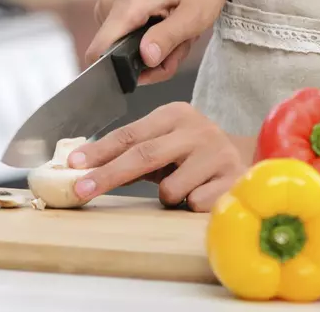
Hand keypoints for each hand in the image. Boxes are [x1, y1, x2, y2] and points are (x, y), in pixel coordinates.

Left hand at [66, 102, 253, 211]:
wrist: (246, 159)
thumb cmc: (194, 155)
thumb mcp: (166, 145)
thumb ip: (133, 153)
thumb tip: (86, 169)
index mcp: (174, 115)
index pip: (129, 134)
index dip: (99, 150)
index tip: (73, 165)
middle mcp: (196, 129)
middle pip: (143, 155)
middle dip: (108, 175)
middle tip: (82, 190)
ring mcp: (216, 153)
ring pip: (170, 188)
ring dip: (167, 196)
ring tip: (182, 188)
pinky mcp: (232, 179)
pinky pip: (193, 203)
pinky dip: (190, 205)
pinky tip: (203, 193)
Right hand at [86, 0, 230, 84]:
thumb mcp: (195, 14)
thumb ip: (168, 38)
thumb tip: (145, 59)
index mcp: (126, 6)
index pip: (98, 53)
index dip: (120, 73)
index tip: (152, 71)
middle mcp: (111, 4)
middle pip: (117, 55)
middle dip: (153, 61)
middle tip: (182, 45)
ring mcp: (114, 3)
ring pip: (127, 48)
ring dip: (159, 50)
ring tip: (183, 30)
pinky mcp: (122, 4)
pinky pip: (131, 35)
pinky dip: (156, 38)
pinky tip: (175, 25)